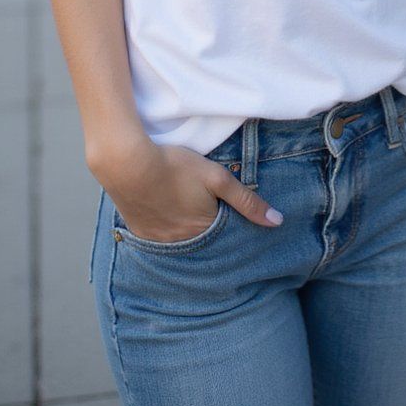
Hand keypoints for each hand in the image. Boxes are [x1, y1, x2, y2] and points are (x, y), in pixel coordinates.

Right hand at [90, 137, 284, 241]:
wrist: (127, 163)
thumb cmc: (175, 166)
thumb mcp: (217, 177)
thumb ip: (247, 200)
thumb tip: (277, 221)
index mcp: (203, 230)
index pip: (222, 235)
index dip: (225, 221)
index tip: (223, 209)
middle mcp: (181, 242)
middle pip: (200, 238)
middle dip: (205, 228)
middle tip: (202, 206)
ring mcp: (157, 239)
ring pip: (178, 238)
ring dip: (184, 228)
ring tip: (183, 206)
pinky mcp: (139, 231)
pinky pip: (157, 236)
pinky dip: (163, 226)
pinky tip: (163, 209)